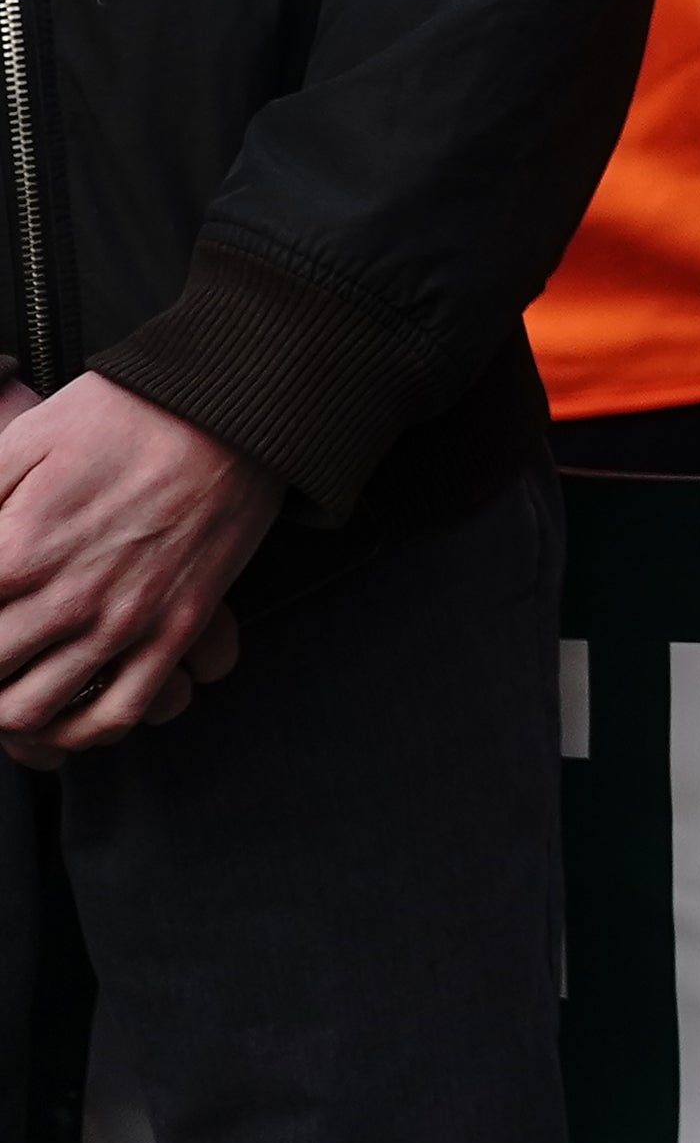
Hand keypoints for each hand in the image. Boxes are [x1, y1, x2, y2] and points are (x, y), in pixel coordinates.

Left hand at [0, 377, 280, 764]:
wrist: (234, 409)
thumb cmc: (125, 414)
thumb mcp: (23, 441)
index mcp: (17, 551)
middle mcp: (67, 598)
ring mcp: (127, 619)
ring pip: (36, 712)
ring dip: (7, 715)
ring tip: (6, 687)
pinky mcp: (177, 627)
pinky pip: (120, 712)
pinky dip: (79, 733)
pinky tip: (63, 716)